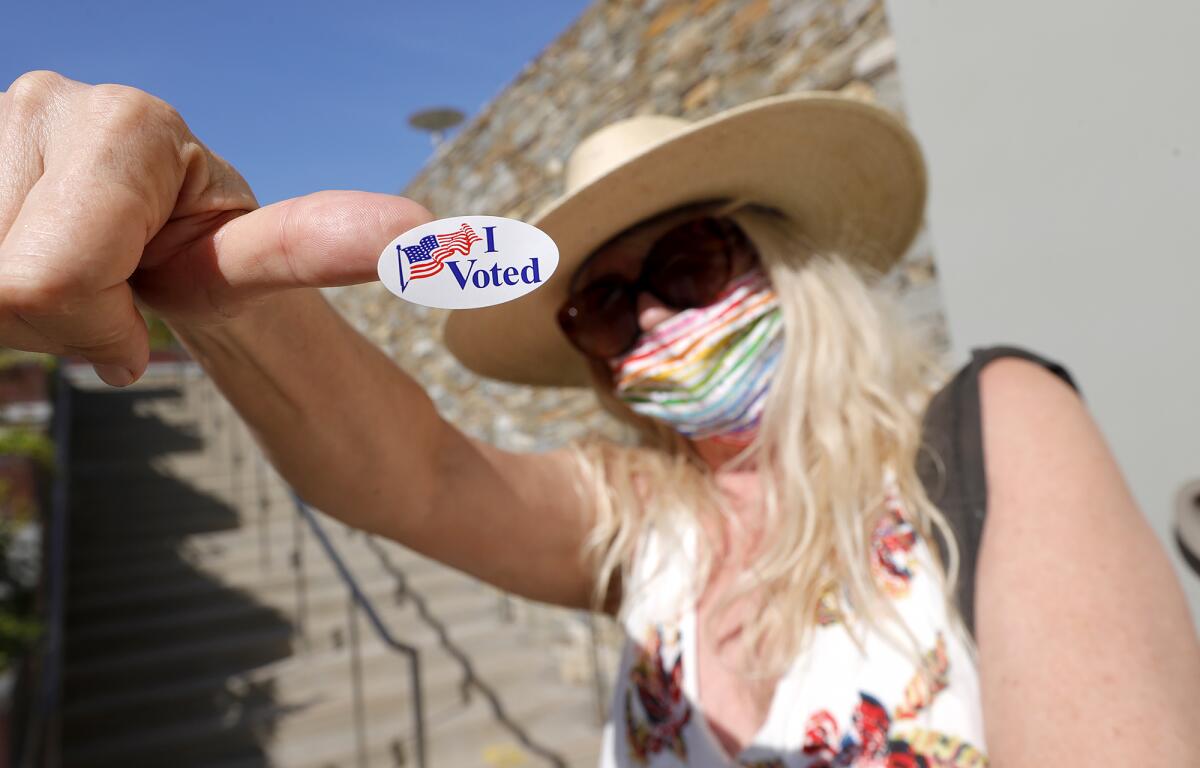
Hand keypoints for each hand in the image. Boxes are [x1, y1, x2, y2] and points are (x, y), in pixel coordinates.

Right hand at [0, 71, 430, 385]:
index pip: (57, 279)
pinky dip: (1, 300)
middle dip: (58, 315)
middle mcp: (50, 101)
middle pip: (6, 287)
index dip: (94, 321)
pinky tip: (28, 261)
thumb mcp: (260, 262)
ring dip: (21, 305)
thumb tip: (415, 231)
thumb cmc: (218, 259)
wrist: (172, 245)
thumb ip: (305, 248)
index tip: (149, 314)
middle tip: (106, 298)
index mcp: (131, 125)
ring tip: (72, 273)